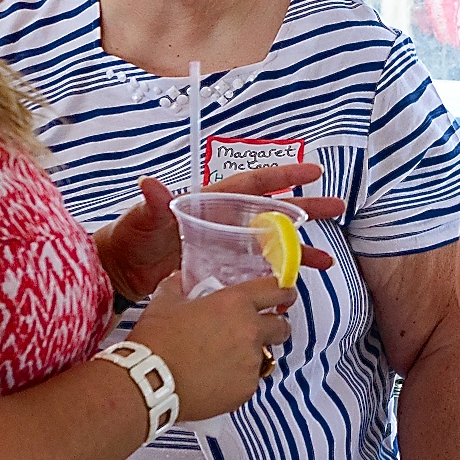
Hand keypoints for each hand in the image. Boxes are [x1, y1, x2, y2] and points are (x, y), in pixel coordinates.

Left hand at [97, 163, 341, 301]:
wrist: (121, 272)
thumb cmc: (132, 239)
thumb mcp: (142, 220)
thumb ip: (153, 205)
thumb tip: (151, 184)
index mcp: (212, 202)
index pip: (253, 184)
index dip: (282, 177)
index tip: (312, 173)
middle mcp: (225, 220)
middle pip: (272, 211)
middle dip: (305, 210)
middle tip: (337, 209)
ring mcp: (227, 246)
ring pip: (271, 243)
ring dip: (298, 249)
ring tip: (326, 260)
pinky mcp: (224, 270)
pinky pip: (258, 271)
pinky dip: (277, 277)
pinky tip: (294, 287)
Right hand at [127, 272, 294, 421]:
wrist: (150, 381)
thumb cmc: (158, 341)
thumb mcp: (165, 302)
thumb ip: (178, 286)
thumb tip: (178, 279)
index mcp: (235, 303)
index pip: (276, 291)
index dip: (284, 292)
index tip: (285, 296)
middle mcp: (250, 331)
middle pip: (282, 326)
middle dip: (275, 327)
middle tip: (261, 330)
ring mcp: (250, 362)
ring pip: (265, 355)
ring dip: (253, 354)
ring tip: (228, 359)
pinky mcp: (245, 389)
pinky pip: (250, 381)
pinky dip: (239, 379)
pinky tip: (218, 379)